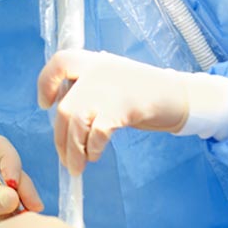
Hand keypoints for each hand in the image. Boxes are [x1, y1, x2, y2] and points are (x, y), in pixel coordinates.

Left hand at [0, 135, 42, 217]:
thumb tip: (14, 197)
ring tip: (28, 218)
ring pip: (18, 187)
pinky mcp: (0, 206)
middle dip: (23, 185)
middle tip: (32, 206)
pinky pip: (18, 205)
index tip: (12, 181)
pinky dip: (23, 213)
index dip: (8, 158)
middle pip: (11, 168)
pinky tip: (23, 224)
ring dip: (26, 201)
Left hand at [37, 50, 188, 175]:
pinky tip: (95, 155)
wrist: (182, 96)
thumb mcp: (111, 80)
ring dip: (73, 149)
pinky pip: (97, 131)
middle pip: (65, 108)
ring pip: (76, 121)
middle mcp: (98, 70)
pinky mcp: (124, 106)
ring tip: (77, 166)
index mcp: (93, 61)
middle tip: (66, 159)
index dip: (45, 83)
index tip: (46, 105)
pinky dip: (92, 147)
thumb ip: (87, 89)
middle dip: (61, 139)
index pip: (59, 62)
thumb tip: (64, 117)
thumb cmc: (144, 92)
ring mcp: (110, 88)